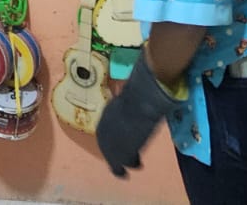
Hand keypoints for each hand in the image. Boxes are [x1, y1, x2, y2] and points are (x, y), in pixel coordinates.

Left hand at [95, 48, 183, 176]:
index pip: (107, 130)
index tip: (123, 140)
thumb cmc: (139, 93)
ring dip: (123, 160)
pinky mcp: (118, 153)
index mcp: (106, 115)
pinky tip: (133, 168)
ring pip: (114, 157)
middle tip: (127, 156)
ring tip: (133, 163)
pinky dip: (125, 167)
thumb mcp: (131, 93)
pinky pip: (120, 165)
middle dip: (117, 151)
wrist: (139, 102)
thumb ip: (132, 94)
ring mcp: (109, 142)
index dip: (115, 137)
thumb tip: (143, 78)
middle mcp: (103, 130)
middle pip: (108, 145)